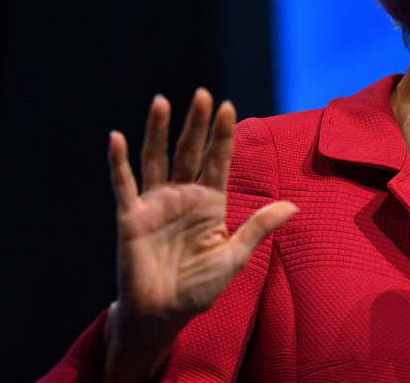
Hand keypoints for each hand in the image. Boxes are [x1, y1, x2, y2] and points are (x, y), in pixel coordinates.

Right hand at [103, 89, 297, 381]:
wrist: (163, 315)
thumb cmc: (199, 288)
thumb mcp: (234, 257)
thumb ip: (258, 228)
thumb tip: (293, 206)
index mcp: (210, 203)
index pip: (218, 160)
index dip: (222, 135)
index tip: (228, 106)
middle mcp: (182, 195)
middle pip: (189, 151)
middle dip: (196, 124)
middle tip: (203, 94)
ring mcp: (155, 204)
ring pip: (156, 159)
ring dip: (157, 131)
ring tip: (162, 101)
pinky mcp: (131, 217)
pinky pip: (124, 185)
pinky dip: (118, 162)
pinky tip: (116, 138)